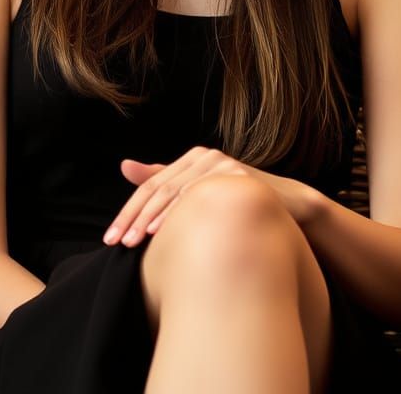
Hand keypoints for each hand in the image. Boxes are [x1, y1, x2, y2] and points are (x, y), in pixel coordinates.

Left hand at [104, 146, 317, 247]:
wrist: (289, 205)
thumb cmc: (239, 202)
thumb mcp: (201, 193)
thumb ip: (165, 180)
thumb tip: (123, 166)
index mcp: (191, 159)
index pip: (149, 187)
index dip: (127, 212)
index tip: (110, 239)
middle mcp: (203, 156)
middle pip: (157, 188)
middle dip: (133, 217)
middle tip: (116, 244)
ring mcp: (220, 163)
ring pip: (175, 192)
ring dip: (151, 218)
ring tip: (135, 241)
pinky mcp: (236, 174)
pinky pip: (202, 195)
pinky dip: (180, 213)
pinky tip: (164, 231)